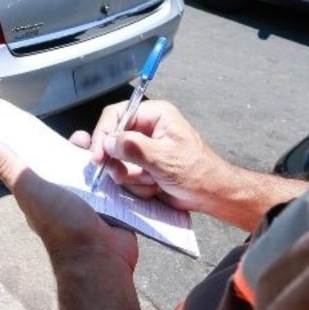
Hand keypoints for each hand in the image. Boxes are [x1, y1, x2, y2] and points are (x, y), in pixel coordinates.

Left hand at [0, 139, 137, 269]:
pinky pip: (119, 181)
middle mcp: (68, 193)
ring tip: (110, 151)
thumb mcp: (30, 189)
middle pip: (76, 159)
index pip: (46, 157)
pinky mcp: (114, 204)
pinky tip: (127, 162)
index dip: (53, 142)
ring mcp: (93, 199)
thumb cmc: (62, 228)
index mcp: (44, 188)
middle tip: (90, 141)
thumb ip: (7, 166)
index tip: (61, 130)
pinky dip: (123, 171)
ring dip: (105, 157)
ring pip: (99, 168)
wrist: (98, 257)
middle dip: (84, 147)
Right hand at [74, 100, 231, 216]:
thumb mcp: (165, 159)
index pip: (116, 114)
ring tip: (152, 181)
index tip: (98, 157)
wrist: (210, 195)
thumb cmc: (196, 172)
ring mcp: (143, 149)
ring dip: (131, 177)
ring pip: (117, 161)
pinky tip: (154, 186)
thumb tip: (108, 141)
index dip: (104, 134)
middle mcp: (146, 128)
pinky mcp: (141, 166)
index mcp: (154, 114)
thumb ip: (135, 148)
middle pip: (112, 140)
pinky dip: (137, 185)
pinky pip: (125, 175)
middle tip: (127, 175)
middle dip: (119, 162)